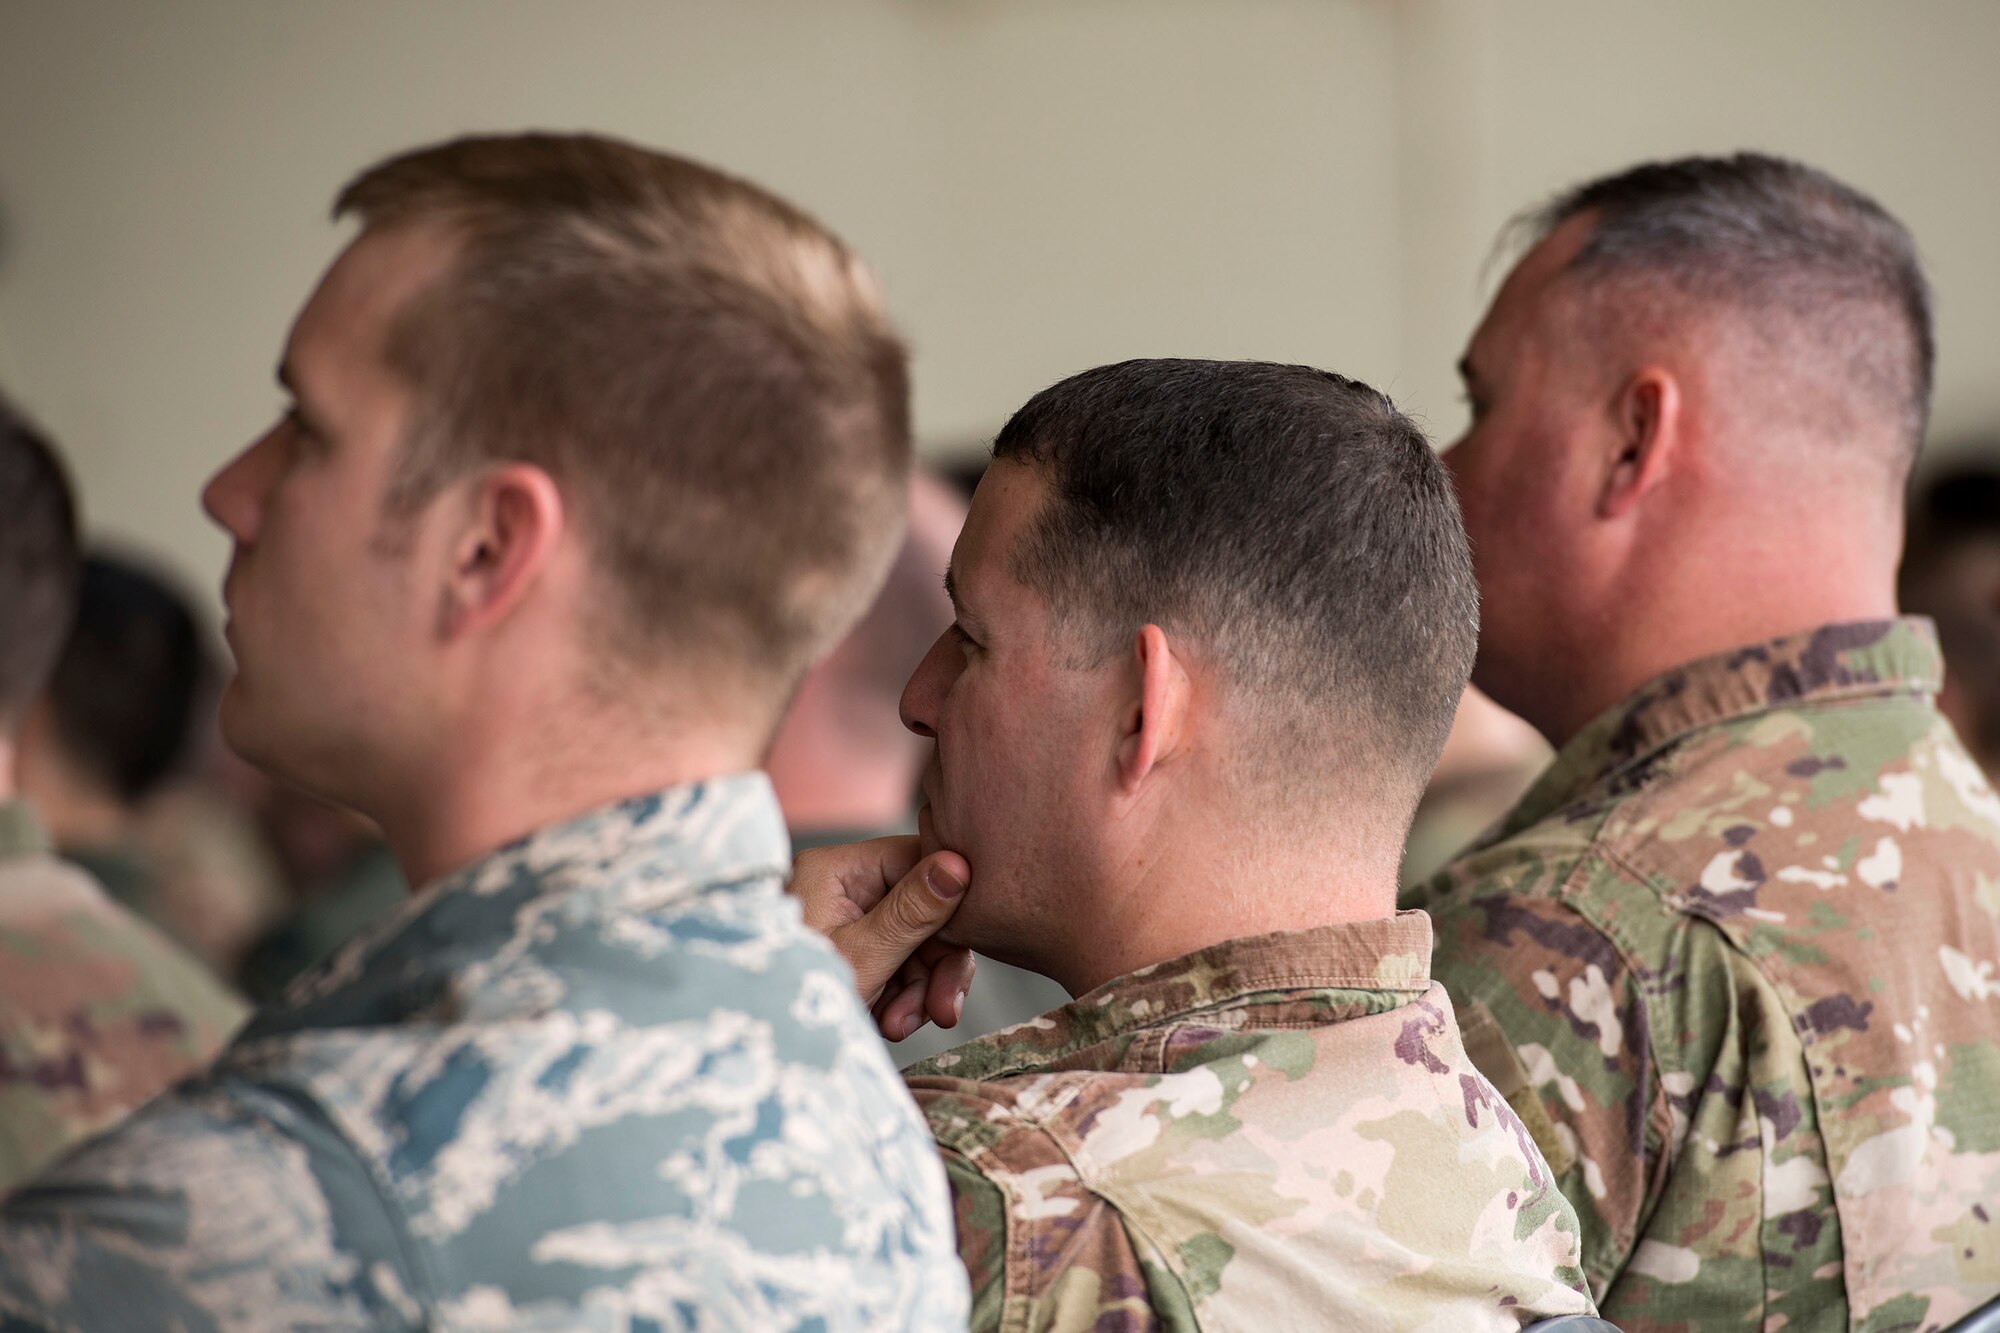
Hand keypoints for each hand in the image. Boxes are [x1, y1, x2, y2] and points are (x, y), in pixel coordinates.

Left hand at [790, 835, 978, 1041]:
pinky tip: (889, 1024)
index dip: (949, 901)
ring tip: (898, 1025)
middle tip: (941, 1010)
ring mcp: (848, 924)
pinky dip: (903, 999)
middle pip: (923, 909)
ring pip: (917, 945)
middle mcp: (842, 889)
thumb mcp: (862, 957)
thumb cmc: (793, 1002)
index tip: (966, 941)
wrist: (760, 1054)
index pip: (916, 861)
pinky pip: (900, 968)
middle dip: (934, 965)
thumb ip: (913, 912)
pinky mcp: (853, 956)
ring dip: (920, 991)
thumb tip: (957, 864)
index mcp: (836, 870)